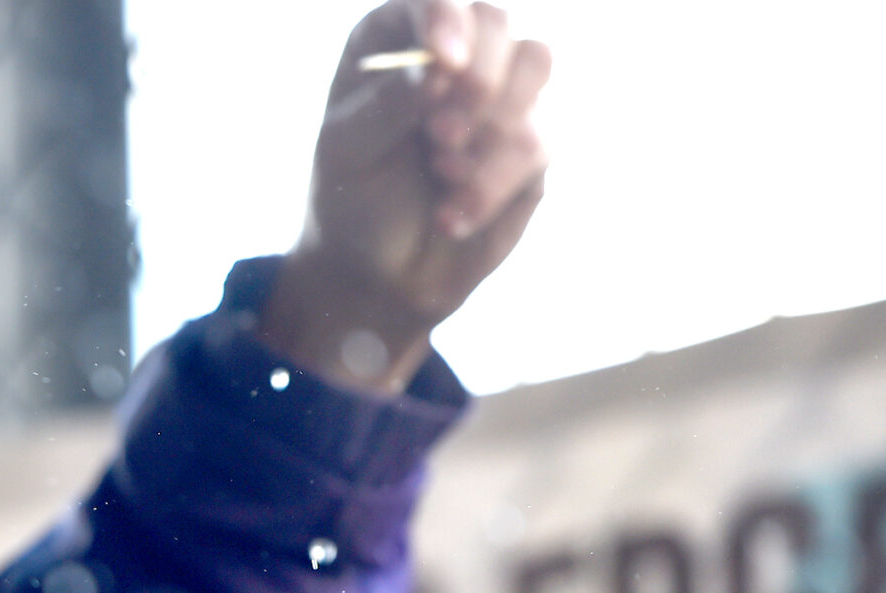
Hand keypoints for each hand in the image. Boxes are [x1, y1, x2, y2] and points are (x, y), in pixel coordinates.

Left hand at [258, 0, 550, 393]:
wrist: (379, 275)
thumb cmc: (351, 199)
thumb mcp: (347, 152)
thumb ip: (386, 104)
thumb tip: (436, 68)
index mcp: (397, 38)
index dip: (448, 21)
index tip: (445, 66)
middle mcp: (454, 54)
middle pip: (498, 22)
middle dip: (477, 80)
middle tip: (440, 135)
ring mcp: (498, 95)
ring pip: (535, 65)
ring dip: (493, 127)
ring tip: (443, 172)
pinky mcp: (528, 144)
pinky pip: (539, 141)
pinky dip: (493, 182)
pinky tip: (452, 214)